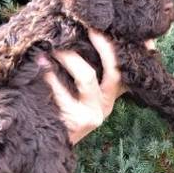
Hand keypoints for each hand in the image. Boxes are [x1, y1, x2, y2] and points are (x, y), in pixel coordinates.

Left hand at [43, 29, 125, 144]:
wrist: (47, 144)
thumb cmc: (63, 112)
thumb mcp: (81, 94)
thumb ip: (89, 73)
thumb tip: (87, 40)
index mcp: (110, 96)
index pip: (126, 70)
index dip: (131, 52)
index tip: (125, 31)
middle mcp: (106, 105)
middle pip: (114, 70)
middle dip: (104, 46)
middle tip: (90, 28)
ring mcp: (93, 114)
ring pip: (88, 77)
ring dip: (70, 57)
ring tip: (54, 47)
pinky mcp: (77, 121)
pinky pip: (63, 91)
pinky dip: (51, 75)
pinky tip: (41, 65)